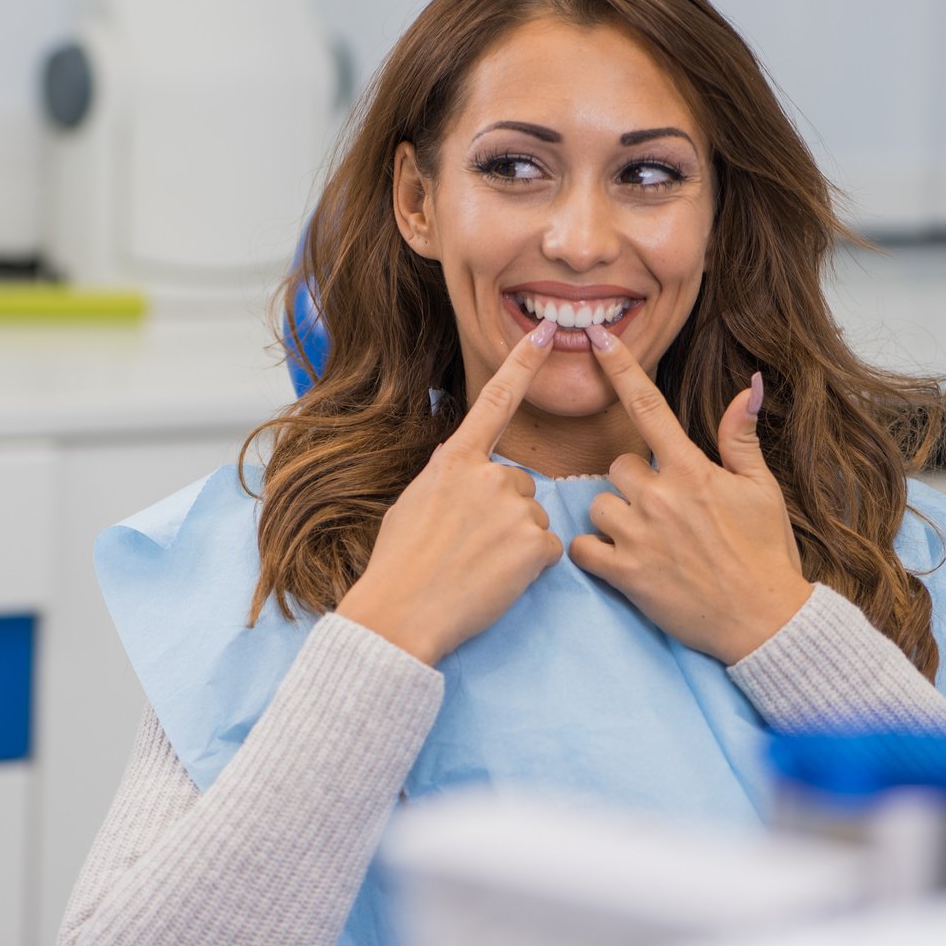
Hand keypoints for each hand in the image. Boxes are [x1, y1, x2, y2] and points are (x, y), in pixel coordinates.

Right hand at [336, 318, 564, 665]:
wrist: (401, 612)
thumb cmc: (399, 563)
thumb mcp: (414, 501)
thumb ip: (449, 478)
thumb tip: (467, 476)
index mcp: (454, 459)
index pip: (495, 399)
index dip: (523, 363)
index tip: (545, 333)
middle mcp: (488, 474)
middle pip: (518, 484)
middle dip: (503, 512)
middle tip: (468, 545)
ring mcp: (514, 507)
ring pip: (532, 518)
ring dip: (515, 541)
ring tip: (477, 565)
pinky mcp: (535, 543)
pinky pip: (546, 549)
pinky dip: (528, 567)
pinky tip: (496, 579)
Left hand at [567, 327, 809, 664]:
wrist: (764, 621)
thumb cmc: (767, 554)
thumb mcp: (762, 489)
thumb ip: (740, 437)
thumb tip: (747, 386)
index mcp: (693, 470)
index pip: (648, 406)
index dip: (621, 367)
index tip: (598, 338)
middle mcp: (661, 496)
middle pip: (617, 466)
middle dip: (633, 484)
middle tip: (663, 512)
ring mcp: (640, 535)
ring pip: (598, 505)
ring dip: (615, 519)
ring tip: (648, 541)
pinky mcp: (625, 573)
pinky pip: (583, 547)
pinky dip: (593, 553)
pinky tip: (619, 561)